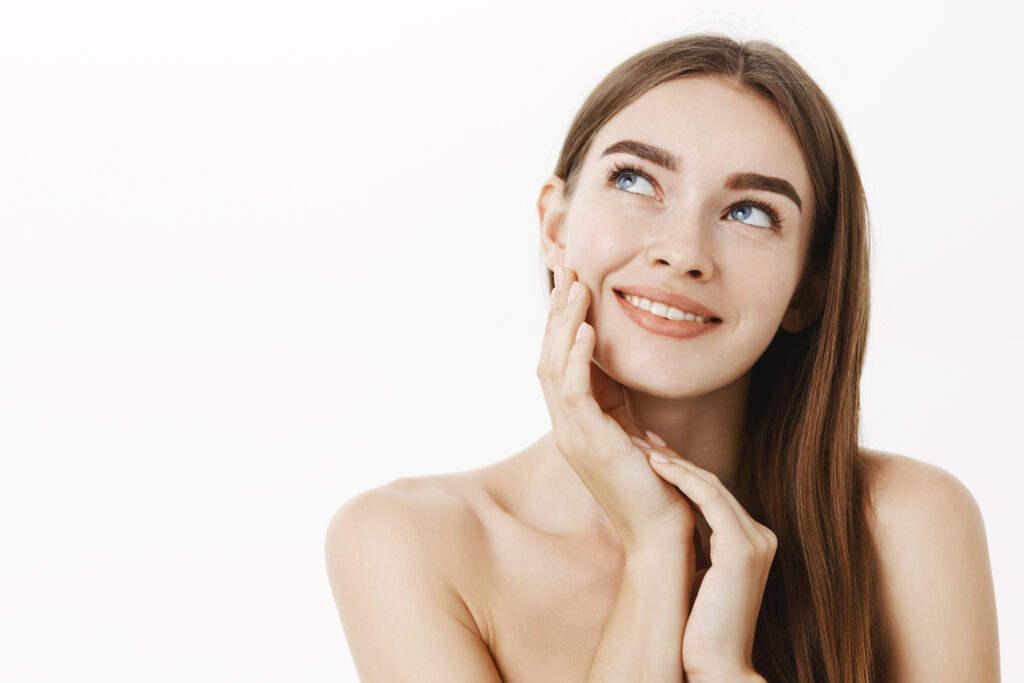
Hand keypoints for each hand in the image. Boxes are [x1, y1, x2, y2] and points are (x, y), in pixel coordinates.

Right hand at [537, 266, 694, 549]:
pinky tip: (589, 329)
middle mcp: (567, 428)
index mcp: (577, 426)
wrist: (662, 537)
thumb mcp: (639, 441)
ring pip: (555, 368)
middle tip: (566, 271)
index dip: (563, 324)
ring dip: (565, 325)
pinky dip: (579, 357)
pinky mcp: (590, 443)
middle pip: (548, 357)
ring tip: (575, 288)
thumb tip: (631, 391)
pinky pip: (574, 390)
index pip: (560, 364)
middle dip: (558, 313)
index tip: (573, 287)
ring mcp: (573, 436)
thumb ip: (626, 414)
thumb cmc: (658, 492)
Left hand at [637, 434, 775, 679]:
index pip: (713, 494)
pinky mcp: (743, 548)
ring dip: (673, 463)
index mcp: (750, 541)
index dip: (681, 470)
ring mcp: (756, 541)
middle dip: (674, 459)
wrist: (717, 666)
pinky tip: (656, 466)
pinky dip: (682, 479)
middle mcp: (760, 536)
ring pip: (711, 486)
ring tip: (640, 446)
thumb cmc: (699, 628)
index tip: (650, 452)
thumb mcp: (698, 575)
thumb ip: (695, 548)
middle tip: (641, 438)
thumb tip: (665, 526)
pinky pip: (710, 500)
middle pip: (712, 485)